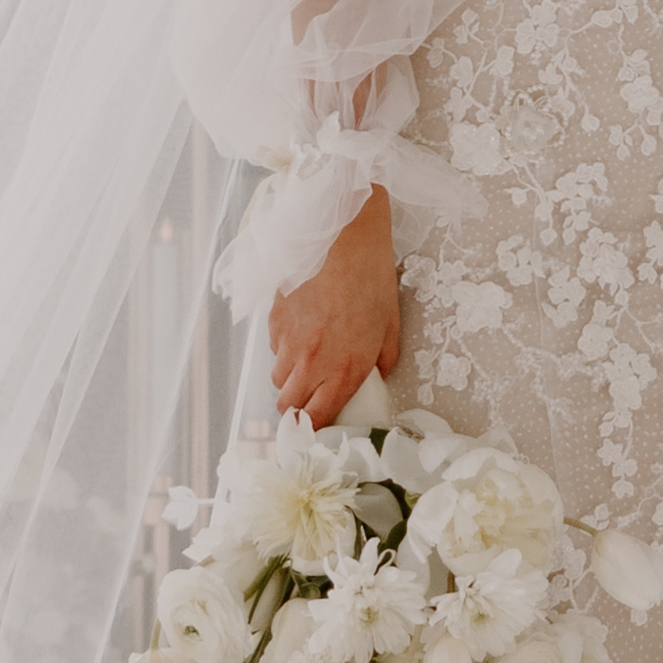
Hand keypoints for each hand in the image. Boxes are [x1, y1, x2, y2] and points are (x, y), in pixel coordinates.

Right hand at [267, 193, 401, 424]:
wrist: (344, 235)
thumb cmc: (372, 277)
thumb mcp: (390, 324)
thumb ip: (382, 360)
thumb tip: (376, 377)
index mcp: (345, 369)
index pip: (316, 419)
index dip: (314, 427)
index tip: (319, 423)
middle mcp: (312, 362)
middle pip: (288, 406)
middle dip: (297, 406)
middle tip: (311, 392)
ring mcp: (289, 342)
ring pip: (278, 378)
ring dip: (290, 376)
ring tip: (309, 355)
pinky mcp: (274, 320)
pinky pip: (272, 347)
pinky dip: (283, 346)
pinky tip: (302, 326)